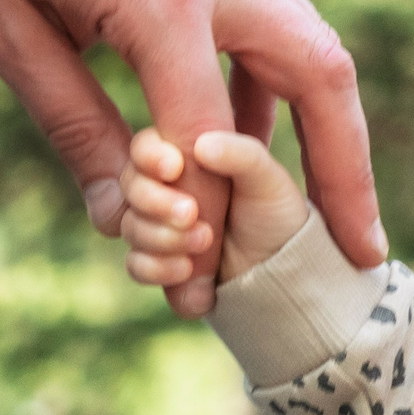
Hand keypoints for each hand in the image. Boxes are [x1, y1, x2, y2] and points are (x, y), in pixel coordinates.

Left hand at [0, 0, 382, 316]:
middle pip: (323, 78)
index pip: (205, 133)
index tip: (196, 283)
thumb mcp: (2, 29)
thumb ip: (74, 124)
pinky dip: (273, 95)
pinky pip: (271, 29)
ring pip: (314, 50)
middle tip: (364, 252)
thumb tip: (123, 220)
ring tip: (331, 212)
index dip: (204, 217)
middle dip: (349, 171)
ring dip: (331, 135)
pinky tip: (246, 146)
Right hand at [120, 129, 310, 291]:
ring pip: (132, 226)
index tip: (174, 168)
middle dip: (156, 202)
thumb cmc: (275, 211)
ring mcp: (157, 227)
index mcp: (184, 158)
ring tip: (205, 241)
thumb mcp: (268, 179)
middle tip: (191, 213)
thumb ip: (242, 155)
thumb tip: (203, 145)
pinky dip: (156, 267)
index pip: (145, 147)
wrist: (282, 266)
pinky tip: (186, 269)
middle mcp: (163, 189)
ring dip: (163, 236)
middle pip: (131, 187)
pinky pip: (136, 264)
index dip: (149, 156)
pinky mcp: (159, 262)